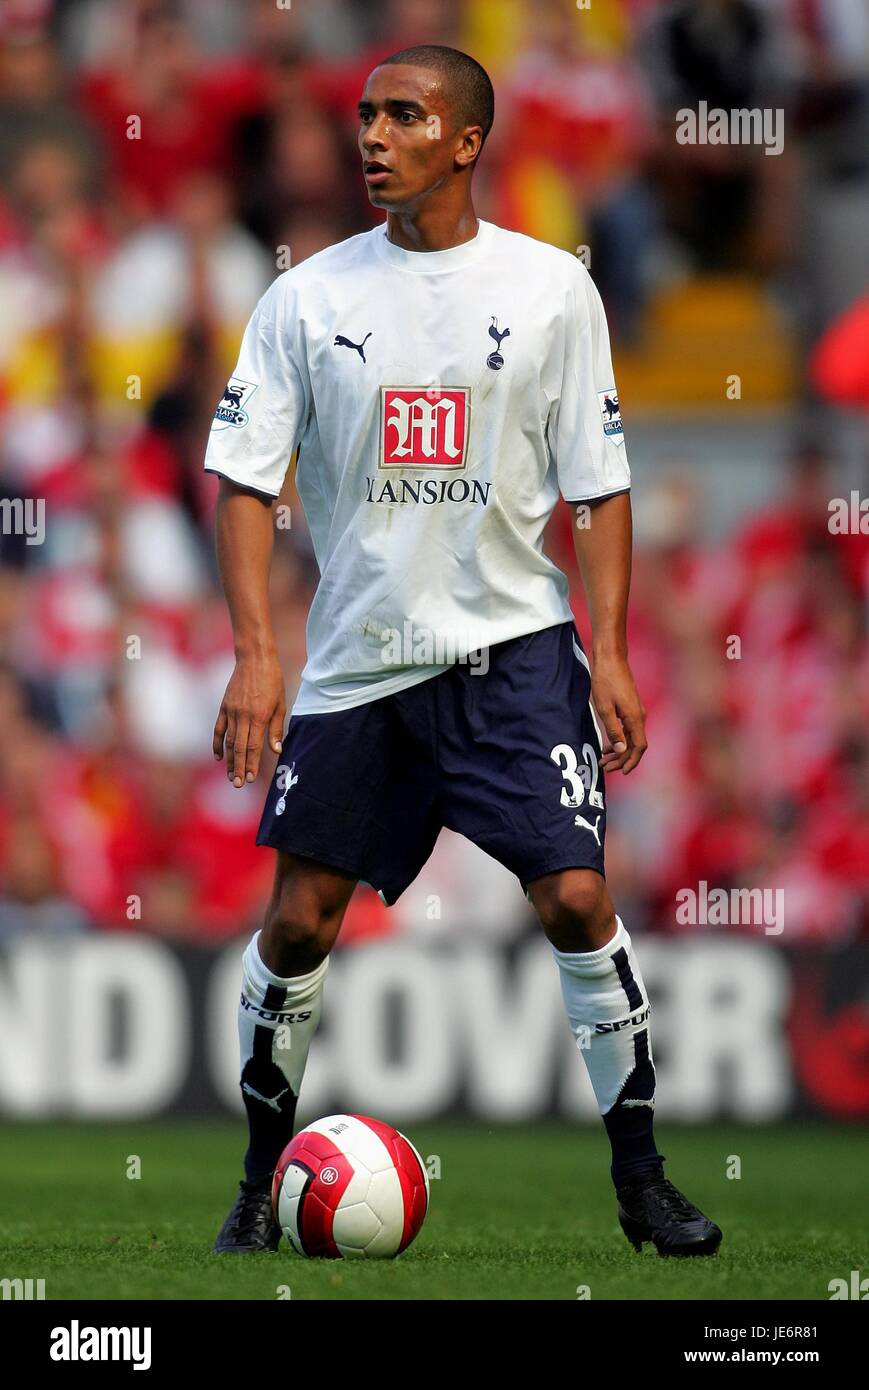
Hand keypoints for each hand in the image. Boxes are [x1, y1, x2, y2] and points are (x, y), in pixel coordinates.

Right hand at [213, 652, 285, 787]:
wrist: (254, 658)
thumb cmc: (272, 680)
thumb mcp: (280, 704)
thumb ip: (276, 729)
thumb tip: (276, 750)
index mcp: (259, 716)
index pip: (254, 746)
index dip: (252, 764)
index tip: (251, 778)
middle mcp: (243, 716)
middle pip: (239, 748)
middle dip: (239, 768)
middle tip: (238, 784)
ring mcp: (231, 711)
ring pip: (228, 741)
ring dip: (229, 760)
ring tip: (231, 776)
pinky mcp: (224, 706)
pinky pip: (219, 728)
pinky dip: (217, 743)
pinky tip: (218, 756)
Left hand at [591, 652, 647, 774]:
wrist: (610, 658)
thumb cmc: (605, 681)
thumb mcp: (604, 708)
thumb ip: (613, 730)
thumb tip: (620, 750)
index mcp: (634, 718)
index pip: (639, 747)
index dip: (631, 761)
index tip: (621, 771)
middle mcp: (639, 716)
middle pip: (635, 745)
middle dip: (621, 759)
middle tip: (604, 767)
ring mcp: (635, 711)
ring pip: (631, 738)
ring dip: (619, 751)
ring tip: (603, 759)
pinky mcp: (630, 707)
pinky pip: (628, 729)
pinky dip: (619, 740)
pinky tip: (607, 745)